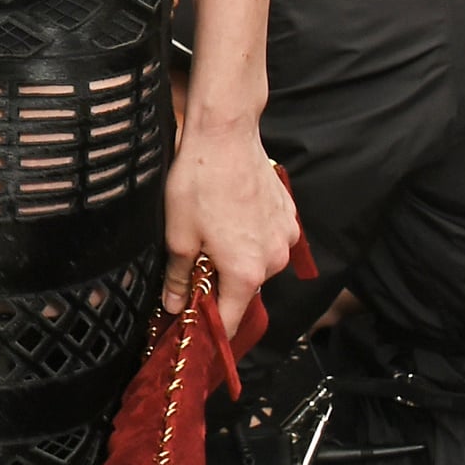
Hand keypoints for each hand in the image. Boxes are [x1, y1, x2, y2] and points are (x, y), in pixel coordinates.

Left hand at [161, 117, 297, 335]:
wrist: (225, 133)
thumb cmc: (199, 181)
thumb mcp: (177, 232)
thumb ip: (179, 276)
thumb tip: (175, 306)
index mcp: (245, 271)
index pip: (231, 320)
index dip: (211, 329)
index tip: (197, 331)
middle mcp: (274, 260)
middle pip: (244, 287)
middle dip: (221, 281)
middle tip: (197, 257)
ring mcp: (286, 236)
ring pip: (258, 261)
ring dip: (239, 254)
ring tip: (215, 225)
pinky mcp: (289, 215)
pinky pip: (269, 237)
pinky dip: (252, 234)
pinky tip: (232, 210)